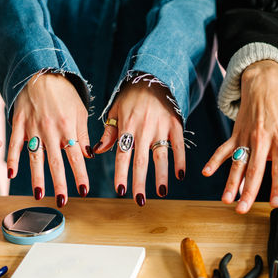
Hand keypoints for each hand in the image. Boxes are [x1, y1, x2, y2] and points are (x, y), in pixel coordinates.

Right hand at [10, 72, 90, 205]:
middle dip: (60, 184)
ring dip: (37, 178)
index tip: (84, 191)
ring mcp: (33, 128)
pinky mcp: (18, 124)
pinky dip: (11, 159)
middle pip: (56, 162)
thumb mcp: (80, 112)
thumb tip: (89, 155)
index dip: (80, 174)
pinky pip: (14, 144)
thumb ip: (83, 135)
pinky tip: (11, 174)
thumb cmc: (63, 93)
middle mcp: (51, 130)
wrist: (40, 72)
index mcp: (68, 127)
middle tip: (63, 201)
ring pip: (36, 158)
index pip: (76, 156)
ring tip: (40, 195)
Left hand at [95, 77, 183, 205]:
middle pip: (141, 161)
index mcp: (127, 127)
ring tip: (162, 193)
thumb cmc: (130, 96)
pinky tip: (180, 175)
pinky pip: (178, 146)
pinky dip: (180, 160)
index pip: (122, 156)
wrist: (153, 76)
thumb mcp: (115, 111)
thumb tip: (97, 152)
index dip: (121, 174)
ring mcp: (161, 127)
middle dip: (140, 182)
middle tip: (139, 200)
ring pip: (161, 156)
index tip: (120, 191)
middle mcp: (143, 129)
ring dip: (161, 176)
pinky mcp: (176, 124)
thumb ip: (108, 133)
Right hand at [202, 60, 277, 212]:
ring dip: (231, 182)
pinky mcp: (235, 134)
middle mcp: (262, 140)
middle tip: (244, 209)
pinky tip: (206, 172)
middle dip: (249, 192)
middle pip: (255, 170)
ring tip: (227, 200)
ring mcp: (247, 137)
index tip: (276, 203)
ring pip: (238, 164)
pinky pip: (223, 149)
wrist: (265, 84)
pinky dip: (214, 160)